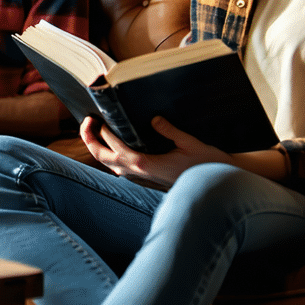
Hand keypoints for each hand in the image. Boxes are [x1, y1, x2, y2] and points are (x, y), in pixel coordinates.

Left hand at [80, 115, 229, 186]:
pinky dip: (110, 156)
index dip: (102, 131)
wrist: (216, 187)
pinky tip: (114, 146)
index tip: (97, 116)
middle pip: (103, 158)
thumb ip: (170, 131)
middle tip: (88, 121)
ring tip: (95, 130)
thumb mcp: (189, 143)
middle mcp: (138, 173)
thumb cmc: (205, 164)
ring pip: (110, 165)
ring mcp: (141, 178)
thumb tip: (155, 119)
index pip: (114, 147)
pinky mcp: (145, 178)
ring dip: (99, 148)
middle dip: (90, 140)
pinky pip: (120, 168)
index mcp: (145, 164)